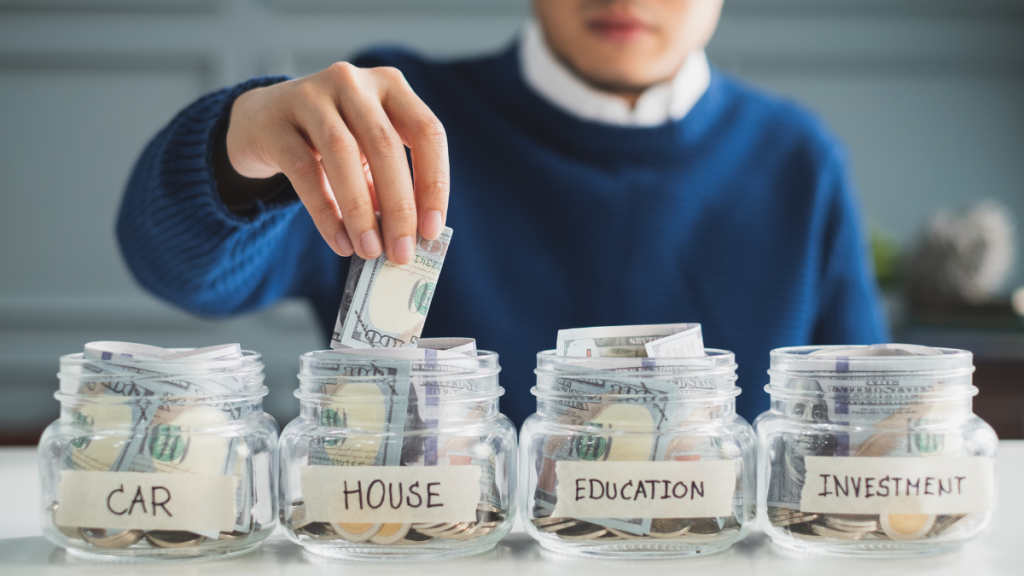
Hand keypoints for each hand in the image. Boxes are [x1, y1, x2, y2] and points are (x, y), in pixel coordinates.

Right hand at [225, 63, 448, 263]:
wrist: (263, 121)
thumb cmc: (330, 142)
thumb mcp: (367, 154)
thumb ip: (388, 187)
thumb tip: (411, 239)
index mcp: (391, 86)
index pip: (427, 132)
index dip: (434, 183)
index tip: (433, 231)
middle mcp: (354, 83)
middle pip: (386, 146)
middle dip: (399, 207)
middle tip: (402, 253)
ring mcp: (311, 95)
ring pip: (344, 154)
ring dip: (361, 211)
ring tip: (369, 250)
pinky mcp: (276, 121)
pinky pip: (304, 170)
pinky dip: (325, 211)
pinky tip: (340, 242)